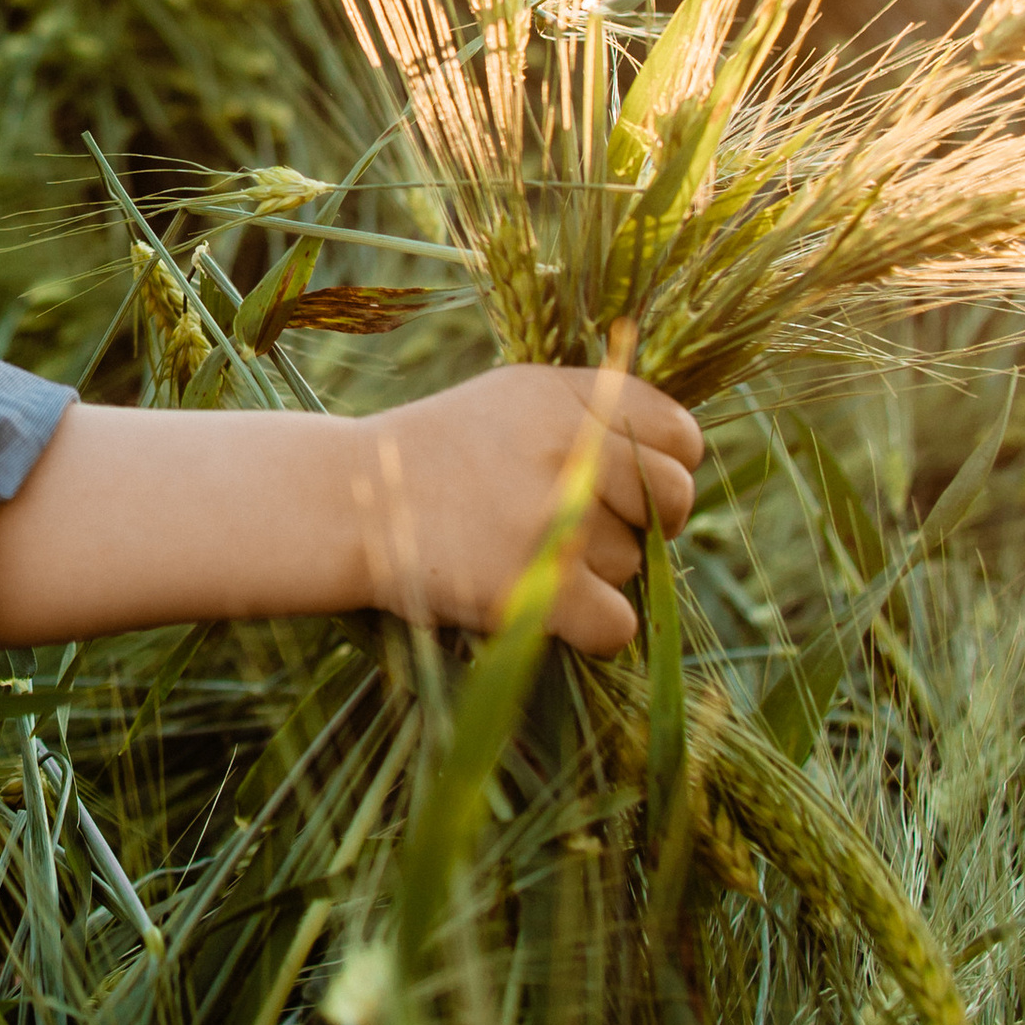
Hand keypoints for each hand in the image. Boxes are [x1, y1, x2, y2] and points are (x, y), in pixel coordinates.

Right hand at [362, 364, 702, 656]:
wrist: (345, 502)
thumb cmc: (434, 457)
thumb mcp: (511, 400)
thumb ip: (592, 409)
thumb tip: (679, 454)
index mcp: (566, 395)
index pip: (679, 434)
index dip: (668, 466)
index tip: (635, 486)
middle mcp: (571, 447)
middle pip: (674, 498)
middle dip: (651, 523)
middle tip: (592, 533)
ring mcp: (557, 518)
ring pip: (636, 564)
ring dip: (595, 574)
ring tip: (525, 555)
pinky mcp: (540, 586)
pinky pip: (617, 624)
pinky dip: (591, 629)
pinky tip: (549, 609)